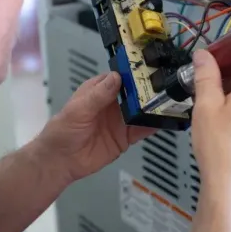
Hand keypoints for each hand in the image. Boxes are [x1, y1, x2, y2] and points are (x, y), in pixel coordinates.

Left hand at [38, 73, 154, 182]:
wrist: (61, 162)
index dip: (133, 73)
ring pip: (141, 110)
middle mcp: (112, 103)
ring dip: (153, 107)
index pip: (119, 77)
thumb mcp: (78, 109)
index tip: (149, 69)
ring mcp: (120, 120)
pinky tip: (165, 121)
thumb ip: (98, 95)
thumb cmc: (63, 131)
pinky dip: (154, 125)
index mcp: (98, 90)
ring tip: (170, 102)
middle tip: (165, 86)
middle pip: (134, 93)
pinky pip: (142, 129)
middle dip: (149, 90)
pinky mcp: (125, 137)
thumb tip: (117, 77)